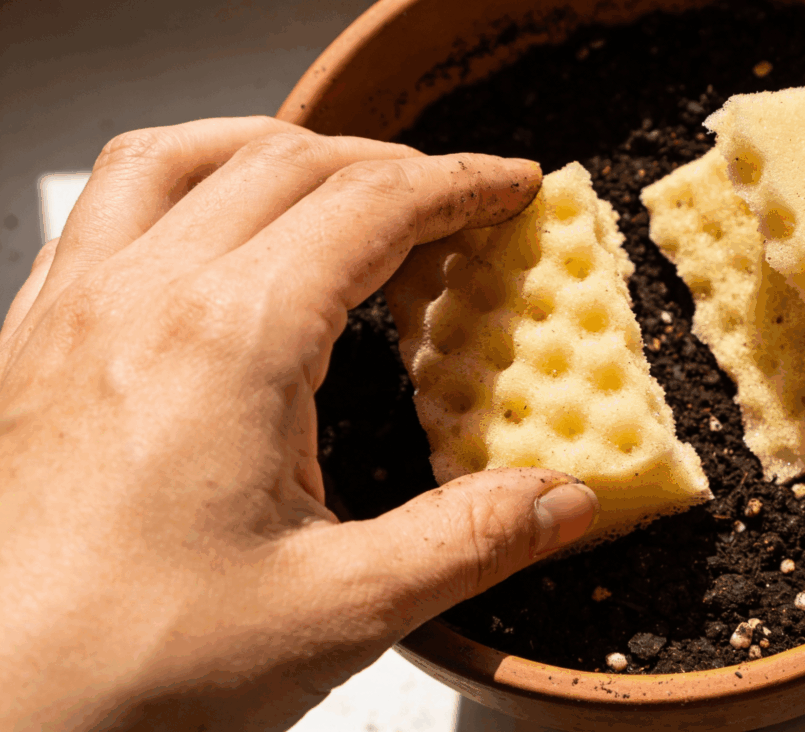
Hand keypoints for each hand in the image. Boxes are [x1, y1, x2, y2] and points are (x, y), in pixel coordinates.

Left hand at [0, 117, 597, 730]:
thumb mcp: (336, 610)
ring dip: (277, 148)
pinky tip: (209, 236)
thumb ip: (469, 539)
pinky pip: (107, 208)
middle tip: (456, 200)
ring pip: (181, 158)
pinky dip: (185, 183)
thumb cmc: (125, 668)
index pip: (371, 208)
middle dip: (390, 165)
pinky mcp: (32, 345)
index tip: (511, 184)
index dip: (459, 185)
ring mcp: (74, 312)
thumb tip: (565, 499)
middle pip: (288, 163)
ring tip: (338, 179)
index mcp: (230, 339)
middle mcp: (143, 299)